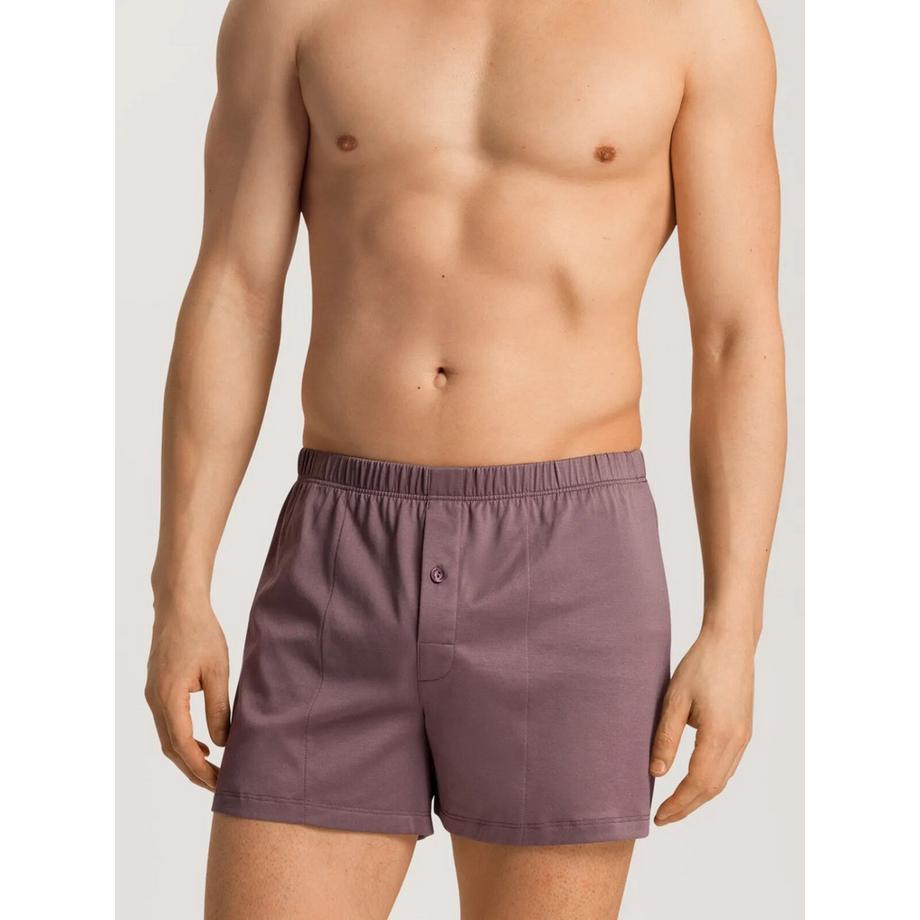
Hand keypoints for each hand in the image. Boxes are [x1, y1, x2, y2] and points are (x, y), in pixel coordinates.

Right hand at [145, 603, 229, 790]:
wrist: (178, 606)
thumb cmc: (201, 633)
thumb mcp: (217, 670)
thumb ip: (219, 708)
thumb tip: (222, 743)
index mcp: (169, 697)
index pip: (182, 746)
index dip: (200, 769)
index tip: (219, 783)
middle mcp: (155, 700)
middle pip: (171, 748)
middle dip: (193, 771)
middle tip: (218, 785)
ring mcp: (152, 694)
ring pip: (167, 738)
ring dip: (187, 757)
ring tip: (212, 770)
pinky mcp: (156, 688)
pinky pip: (167, 723)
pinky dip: (182, 740)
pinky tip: (202, 743)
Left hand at [650, 626, 753, 824]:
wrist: (731, 641)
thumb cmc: (701, 664)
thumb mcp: (675, 699)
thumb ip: (666, 737)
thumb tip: (656, 772)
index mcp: (719, 735)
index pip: (697, 784)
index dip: (677, 804)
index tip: (658, 816)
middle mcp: (737, 741)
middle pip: (712, 788)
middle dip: (687, 806)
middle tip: (662, 817)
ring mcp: (744, 736)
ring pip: (722, 779)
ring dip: (699, 796)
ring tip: (675, 805)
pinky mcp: (744, 729)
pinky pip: (728, 765)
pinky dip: (711, 781)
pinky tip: (694, 781)